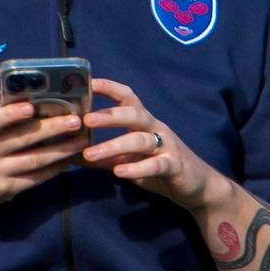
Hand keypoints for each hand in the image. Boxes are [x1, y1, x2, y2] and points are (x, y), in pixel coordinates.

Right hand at [0, 99, 86, 210]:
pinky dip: (55, 168)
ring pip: (34, 160)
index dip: (11, 114)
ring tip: (81, 140)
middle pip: (22, 139)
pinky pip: (36, 178)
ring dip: (61, 150)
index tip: (31, 107)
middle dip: (52, 129)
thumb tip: (33, 93)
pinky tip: (69, 159)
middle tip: (76, 120)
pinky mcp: (6, 190)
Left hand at [81, 78, 222, 209]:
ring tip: (90, 154)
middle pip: (133, 114)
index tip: (87, 83)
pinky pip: (155, 164)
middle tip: (85, 120)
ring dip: (114, 146)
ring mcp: (167, 145)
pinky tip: (119, 172)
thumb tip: (72, 153)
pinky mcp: (175, 165)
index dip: (109, 87)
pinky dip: (137, 168)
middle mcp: (155, 128)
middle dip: (109, 115)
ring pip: (140, 140)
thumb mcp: (128, 161)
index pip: (127, 97)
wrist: (197, 187)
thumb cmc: (159, 168)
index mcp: (143, 122)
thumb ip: (104, 156)